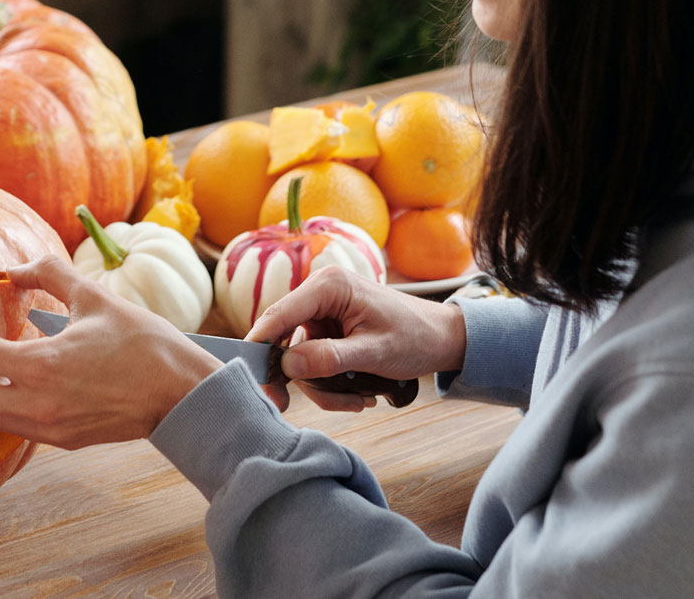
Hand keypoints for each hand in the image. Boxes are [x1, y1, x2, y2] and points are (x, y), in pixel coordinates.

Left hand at [0, 254, 221, 449]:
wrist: (182, 394)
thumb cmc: (143, 342)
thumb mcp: (94, 296)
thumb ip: (48, 273)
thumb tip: (13, 269)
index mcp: (40, 366)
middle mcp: (36, 405)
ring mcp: (47, 429)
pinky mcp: (60, 440)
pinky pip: (12, 425)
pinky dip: (4, 402)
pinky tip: (22, 376)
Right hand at [246, 267, 466, 412]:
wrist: (444, 338)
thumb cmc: (416, 337)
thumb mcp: (374, 352)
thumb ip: (330, 358)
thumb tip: (288, 366)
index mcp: (329, 286)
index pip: (279, 314)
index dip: (260, 345)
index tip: (249, 375)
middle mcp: (320, 293)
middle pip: (284, 340)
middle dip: (298, 377)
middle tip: (287, 407)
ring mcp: (324, 313)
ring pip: (300, 357)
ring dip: (322, 386)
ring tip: (357, 400)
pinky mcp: (329, 329)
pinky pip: (314, 361)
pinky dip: (330, 382)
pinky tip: (357, 394)